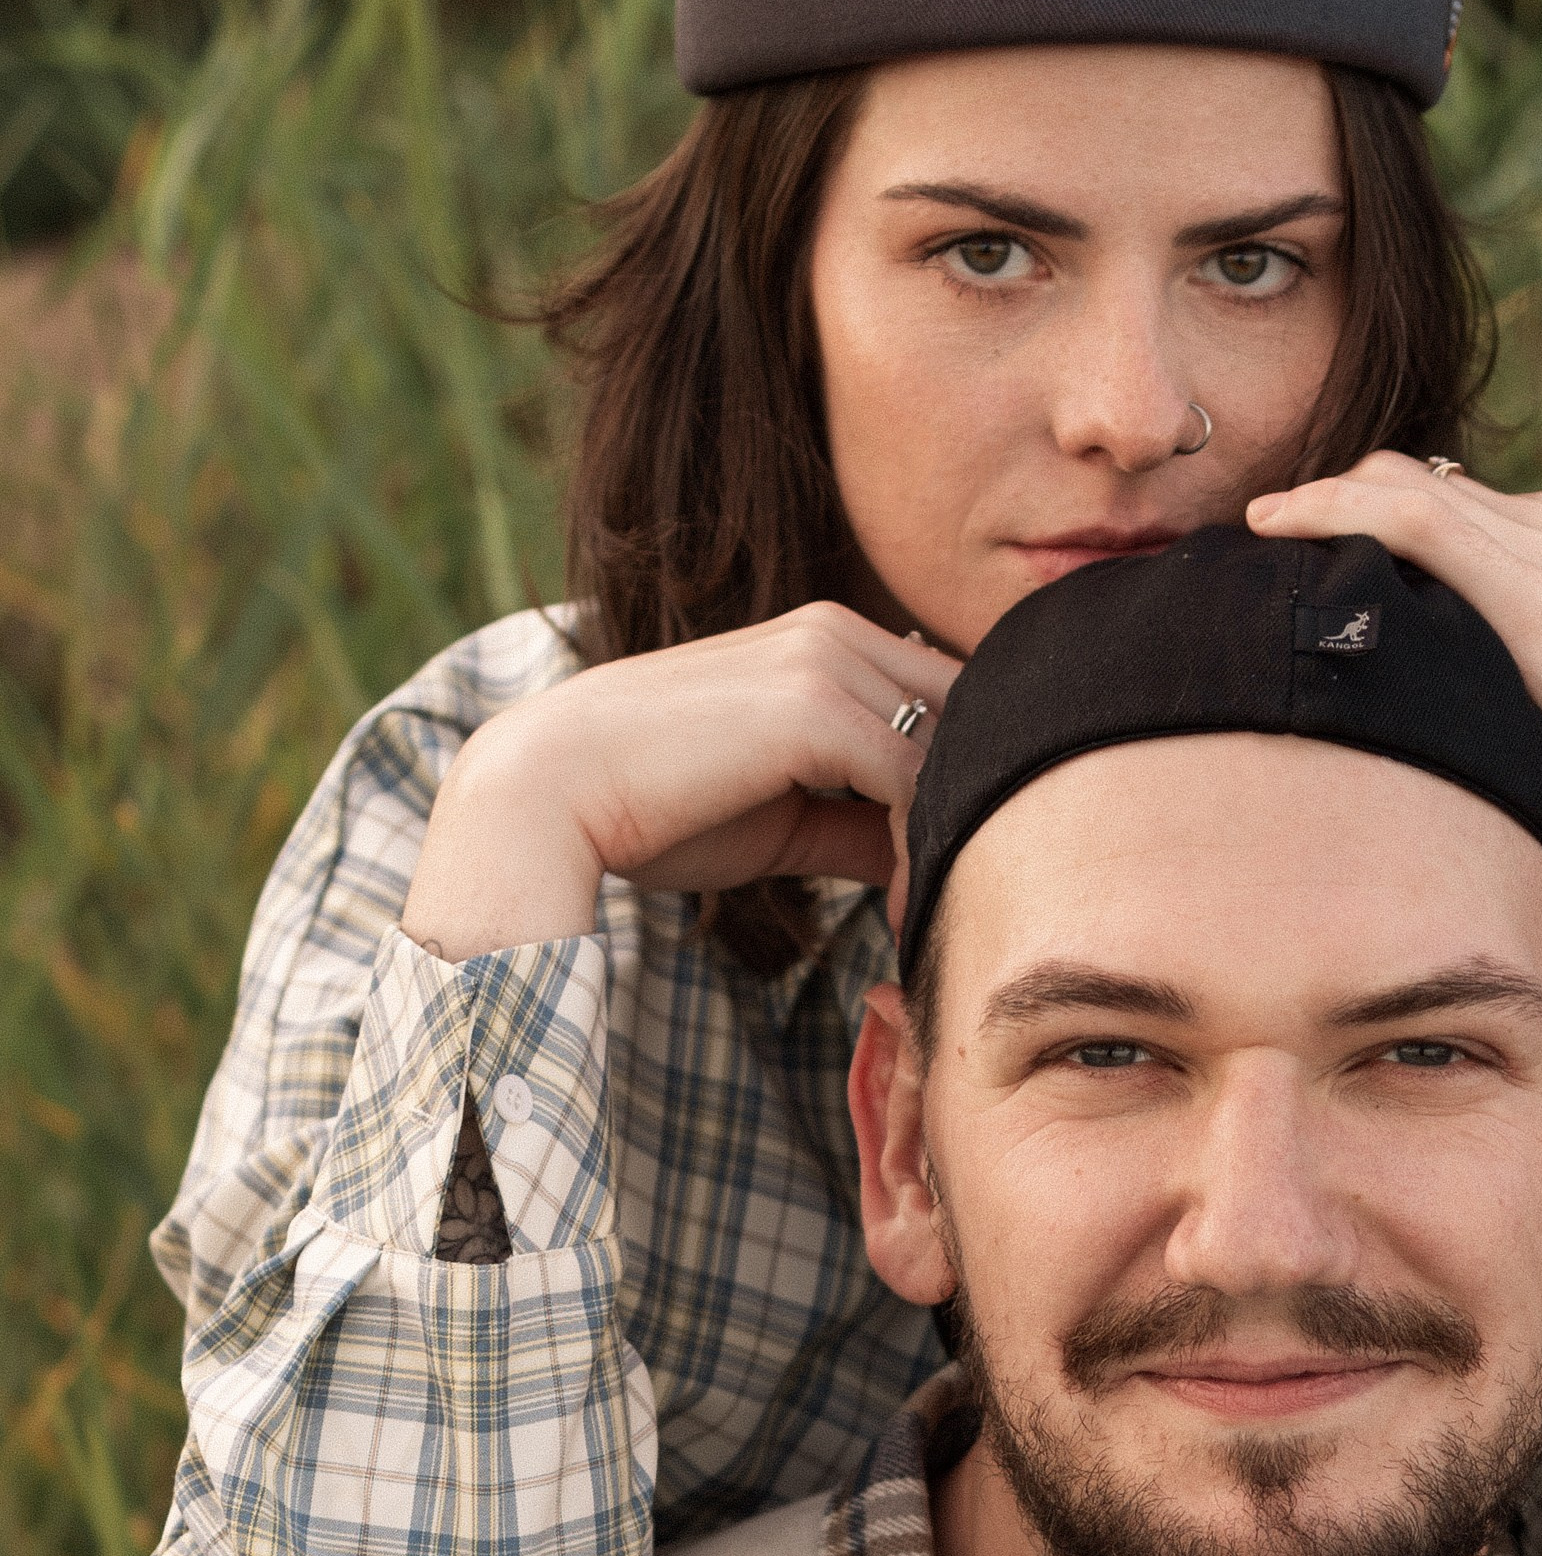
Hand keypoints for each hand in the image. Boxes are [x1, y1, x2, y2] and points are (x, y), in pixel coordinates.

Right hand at [403, 605, 962, 961]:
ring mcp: (827, 662)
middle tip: (966, 898)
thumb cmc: (651, 811)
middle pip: (970, 715)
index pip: (949, 700)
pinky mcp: (815, 708)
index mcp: (826, 641)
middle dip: (982, 805)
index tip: (953, 872)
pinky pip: (915, 783)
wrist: (546, 793)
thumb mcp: (782, 818)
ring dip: (955, 839)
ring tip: (927, 921)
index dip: (968, 784)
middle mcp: (836, 634)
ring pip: (952, 751)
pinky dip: (920, 855)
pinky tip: (898, 915)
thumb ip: (862, 823)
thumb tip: (936, 858)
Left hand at [1249, 452, 1541, 906]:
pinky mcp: (1539, 589)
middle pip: (1409, 482)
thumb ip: (1505, 696)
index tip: (1282, 548)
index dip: (1353, 514)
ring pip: (1400, 487)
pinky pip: (1411, 517)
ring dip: (1315, 498)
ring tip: (1247, 528)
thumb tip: (1432, 729)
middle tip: (1249, 535)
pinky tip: (1273, 526)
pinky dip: (1332, 508)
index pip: (1439, 505)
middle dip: (1325, 497)